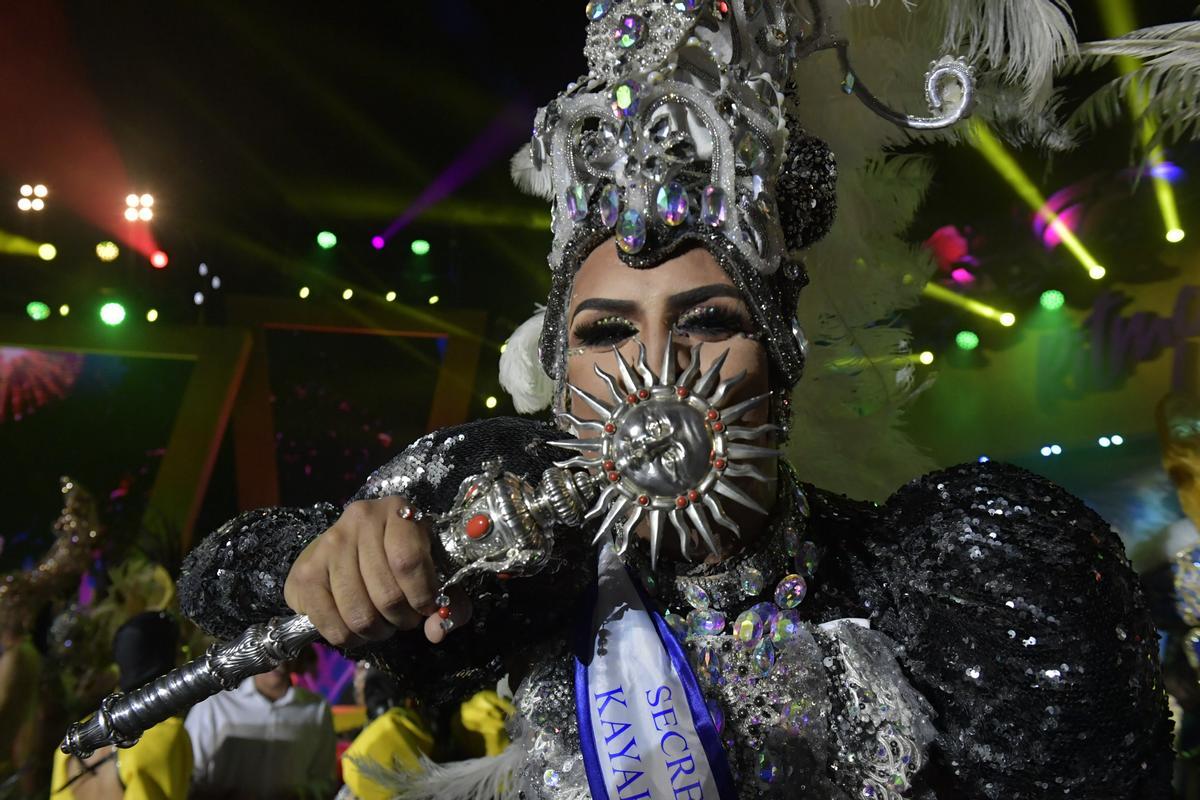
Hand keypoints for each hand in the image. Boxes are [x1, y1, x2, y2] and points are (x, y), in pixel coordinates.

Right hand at [283, 497, 471, 647]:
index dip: (422, 596)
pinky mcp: (305, 572)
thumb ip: (449, 601)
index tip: (426, 608)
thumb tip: (437, 632)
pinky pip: (330, 622)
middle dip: (401, 620)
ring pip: (358, 613)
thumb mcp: (434, 569)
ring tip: (381, 624)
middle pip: (386, 594)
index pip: (409, 562)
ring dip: (375, 632)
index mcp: (397, 511)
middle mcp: (360, 519)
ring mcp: (329, 544)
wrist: (350, 544)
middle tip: (402, 619)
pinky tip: (355, 628)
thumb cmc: (400, 556)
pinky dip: (347, 637)